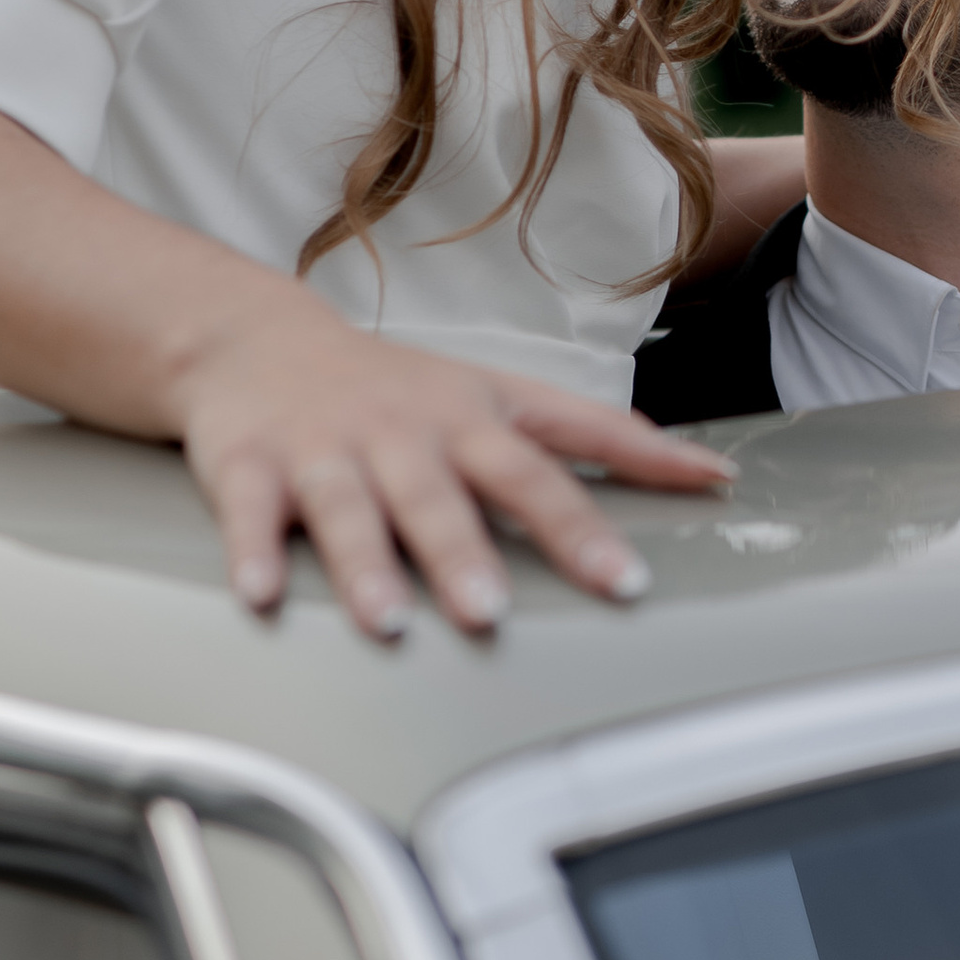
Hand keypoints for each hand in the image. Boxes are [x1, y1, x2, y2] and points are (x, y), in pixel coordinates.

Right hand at [171, 297, 732, 641]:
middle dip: (465, 553)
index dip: (583, 525)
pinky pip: (252, 512)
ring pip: (349, 509)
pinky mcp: (250, 465)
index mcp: (470, 422)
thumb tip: (709, 473)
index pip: (538, 474)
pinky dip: (255, 552)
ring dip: (367, 564)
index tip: (625, 579)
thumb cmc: (398, 387)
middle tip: (491, 611)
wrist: (257, 338)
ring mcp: (325, 449)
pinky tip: (265, 594)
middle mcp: (403, 435)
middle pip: (440, 496)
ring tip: (389, 620)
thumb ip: (602, 437)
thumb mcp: (504, 396)